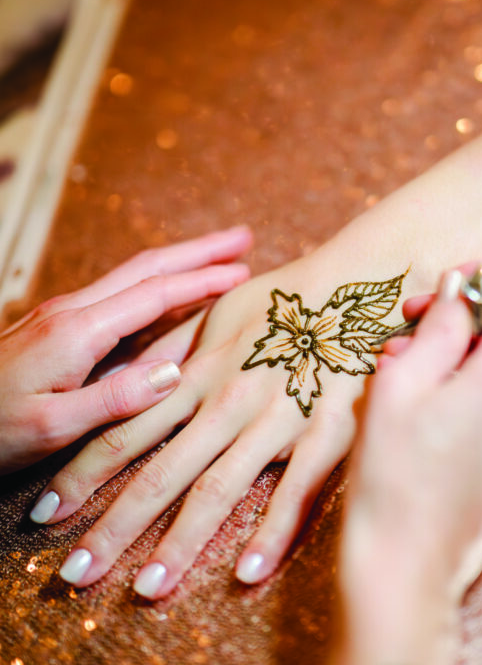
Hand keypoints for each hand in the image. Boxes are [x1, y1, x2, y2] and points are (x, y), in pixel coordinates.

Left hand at [1, 226, 251, 476]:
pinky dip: (156, 286)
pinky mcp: (57, 330)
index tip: (246, 270)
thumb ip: (114, 400)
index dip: (204, 280)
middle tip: (244, 237)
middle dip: (199, 250)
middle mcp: (72, 313)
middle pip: (147, 268)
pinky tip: (171, 297)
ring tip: (221, 259)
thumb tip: (175, 373)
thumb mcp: (52, 428)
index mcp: (78, 331)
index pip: (154, 293)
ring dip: (180, 263)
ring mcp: (63, 317)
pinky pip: (119, 297)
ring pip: (133, 277)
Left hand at [31, 249, 415, 593]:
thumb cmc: (285, 297)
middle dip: (114, 527)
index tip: (46, 516)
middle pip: (159, 473)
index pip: (122, 433)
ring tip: (148, 589)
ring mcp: (274, 420)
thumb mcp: (218, 316)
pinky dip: (272, 534)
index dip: (81, 475)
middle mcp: (225, 403)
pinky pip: (296, 491)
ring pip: (218, 490)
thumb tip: (133, 380)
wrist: (358, 284)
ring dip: (180, 543)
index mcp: (194, 374)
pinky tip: (247, 574)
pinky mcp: (325, 434)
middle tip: (77, 575)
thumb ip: (174, 352)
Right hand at [330, 263, 481, 664]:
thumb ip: (441, 324)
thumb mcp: (400, 383)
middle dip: (472, 318)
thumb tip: (462, 287)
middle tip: (413, 332)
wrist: (406, 566)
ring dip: (475, 354)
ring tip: (417, 374)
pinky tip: (440, 406)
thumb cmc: (392, 476)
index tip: (443, 292)